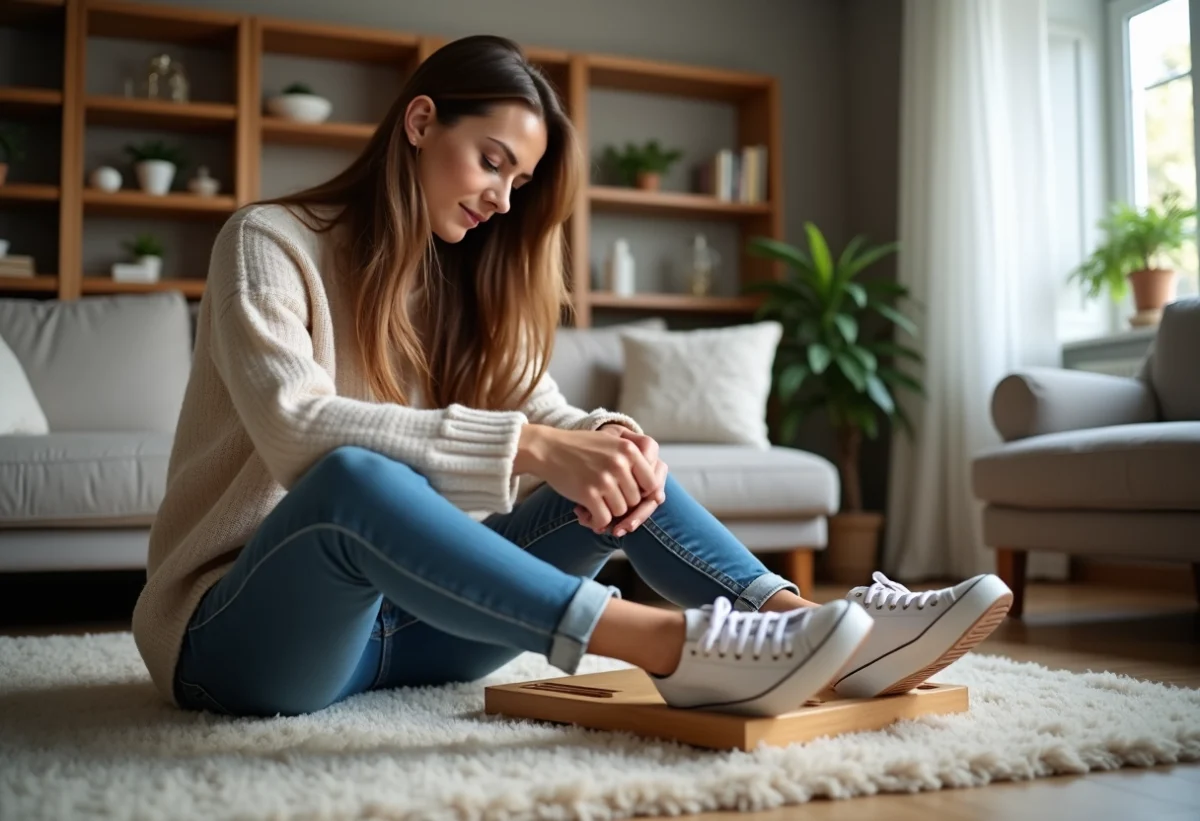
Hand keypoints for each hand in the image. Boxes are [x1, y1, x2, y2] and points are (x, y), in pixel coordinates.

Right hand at [514, 424, 657, 531]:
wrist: (547, 448)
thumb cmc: (581, 447)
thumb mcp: (612, 441)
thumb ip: (635, 459)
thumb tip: (657, 493)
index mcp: (629, 449)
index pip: (651, 483)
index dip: (642, 494)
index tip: (627, 494)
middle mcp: (620, 463)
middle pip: (635, 500)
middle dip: (622, 504)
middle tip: (605, 500)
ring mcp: (605, 479)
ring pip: (621, 511)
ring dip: (608, 512)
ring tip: (594, 505)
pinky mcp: (589, 494)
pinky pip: (604, 519)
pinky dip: (596, 522)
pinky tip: (586, 515)